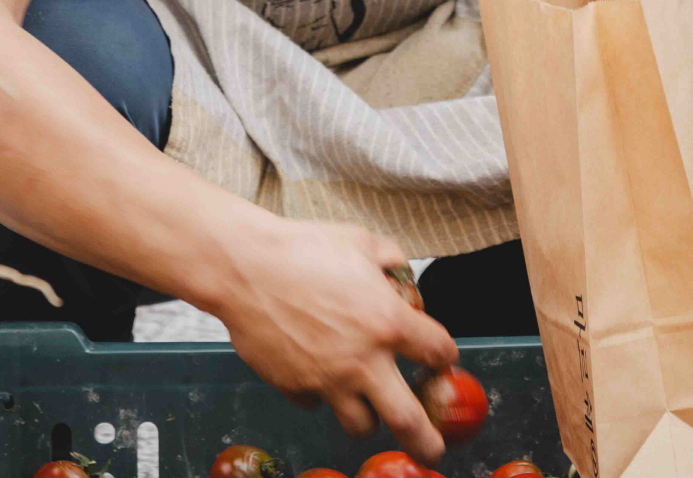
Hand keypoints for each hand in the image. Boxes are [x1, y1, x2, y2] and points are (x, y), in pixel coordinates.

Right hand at [221, 218, 457, 462]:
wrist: (248, 267)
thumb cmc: (306, 248)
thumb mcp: (364, 242)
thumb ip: (393, 264)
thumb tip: (404, 284)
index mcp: (388, 322)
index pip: (437, 351)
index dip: (443, 354)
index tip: (441, 357)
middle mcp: (363, 361)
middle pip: (407, 420)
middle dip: (426, 441)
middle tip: (433, 450)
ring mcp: (328, 380)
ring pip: (359, 425)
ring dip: (369, 416)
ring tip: (370, 406)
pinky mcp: (294, 387)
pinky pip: (315, 403)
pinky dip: (321, 393)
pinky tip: (317, 370)